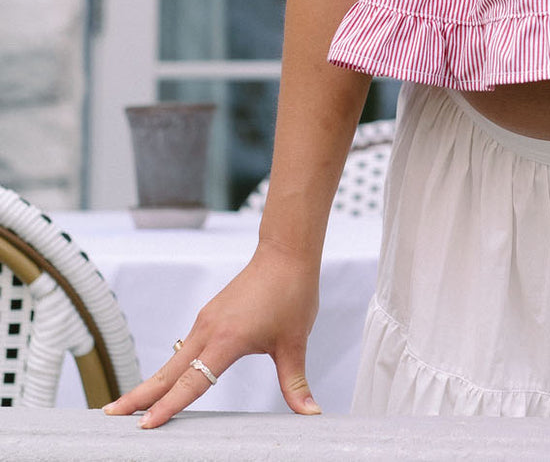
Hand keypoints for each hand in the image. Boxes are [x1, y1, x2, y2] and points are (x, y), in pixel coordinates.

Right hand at [103, 242, 322, 427]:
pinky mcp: (209, 316)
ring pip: (172, 360)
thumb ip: (295, 382)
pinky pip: (183, 349)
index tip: (145, 426)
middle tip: (109, 417)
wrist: (286, 252)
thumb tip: (310, 413)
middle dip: (139, 397)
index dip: (168, 407)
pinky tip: (163, 382)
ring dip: (150, 384)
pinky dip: (168, 369)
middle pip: (168, 372)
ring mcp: (206, 321)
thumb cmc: (292, 291)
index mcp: (227, 339)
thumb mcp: (295, 342)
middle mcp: (208, 330)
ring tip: (127, 407)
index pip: (192, 382)